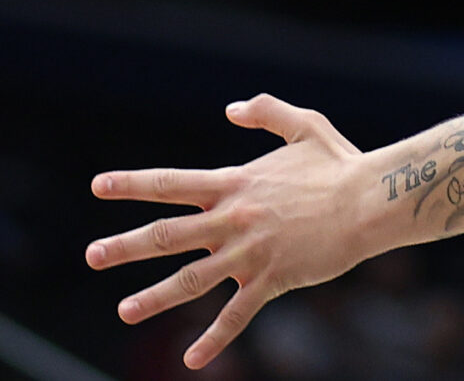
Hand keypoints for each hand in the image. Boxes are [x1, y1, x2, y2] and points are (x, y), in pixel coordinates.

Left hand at [87, 95, 377, 370]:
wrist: (371, 201)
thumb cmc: (342, 164)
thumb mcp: (305, 125)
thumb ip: (267, 112)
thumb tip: (232, 108)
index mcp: (236, 182)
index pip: (172, 182)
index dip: (132, 184)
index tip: (98, 186)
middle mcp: (234, 218)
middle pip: (169, 233)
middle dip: (126, 246)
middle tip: (91, 257)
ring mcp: (250, 252)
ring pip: (192, 279)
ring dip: (155, 296)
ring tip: (124, 311)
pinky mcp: (272, 280)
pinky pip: (237, 315)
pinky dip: (214, 339)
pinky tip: (191, 360)